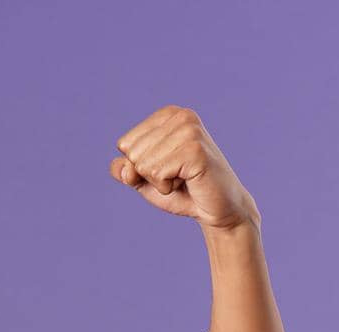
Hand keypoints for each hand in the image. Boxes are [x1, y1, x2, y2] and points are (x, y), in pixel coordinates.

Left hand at [109, 106, 258, 230]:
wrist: (218, 209)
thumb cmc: (182, 191)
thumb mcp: (146, 180)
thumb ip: (126, 170)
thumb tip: (120, 167)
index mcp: (168, 115)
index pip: (124, 144)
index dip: (138, 167)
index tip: (165, 169)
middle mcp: (181, 116)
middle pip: (132, 154)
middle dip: (148, 175)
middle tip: (176, 177)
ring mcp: (190, 131)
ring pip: (142, 164)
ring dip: (159, 182)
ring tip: (183, 179)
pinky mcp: (196, 150)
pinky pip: (157, 173)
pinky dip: (166, 187)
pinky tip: (188, 182)